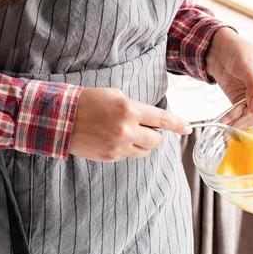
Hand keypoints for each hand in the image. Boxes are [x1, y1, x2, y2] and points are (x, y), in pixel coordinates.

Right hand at [69, 87, 192, 161]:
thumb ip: (136, 108)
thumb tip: (151, 119)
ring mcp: (119, 146)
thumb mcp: (116, 95)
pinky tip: (114, 139)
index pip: (162, 119)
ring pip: (145, 151)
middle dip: (154, 134)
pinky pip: (130, 156)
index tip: (188, 128)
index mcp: (130, 110)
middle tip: (144, 126)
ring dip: (142, 142)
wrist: (63, 117)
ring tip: (127, 132)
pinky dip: (128, 148)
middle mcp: (127, 130)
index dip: (178, 125)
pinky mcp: (111, 157)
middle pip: (157, 140)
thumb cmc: (90, 101)